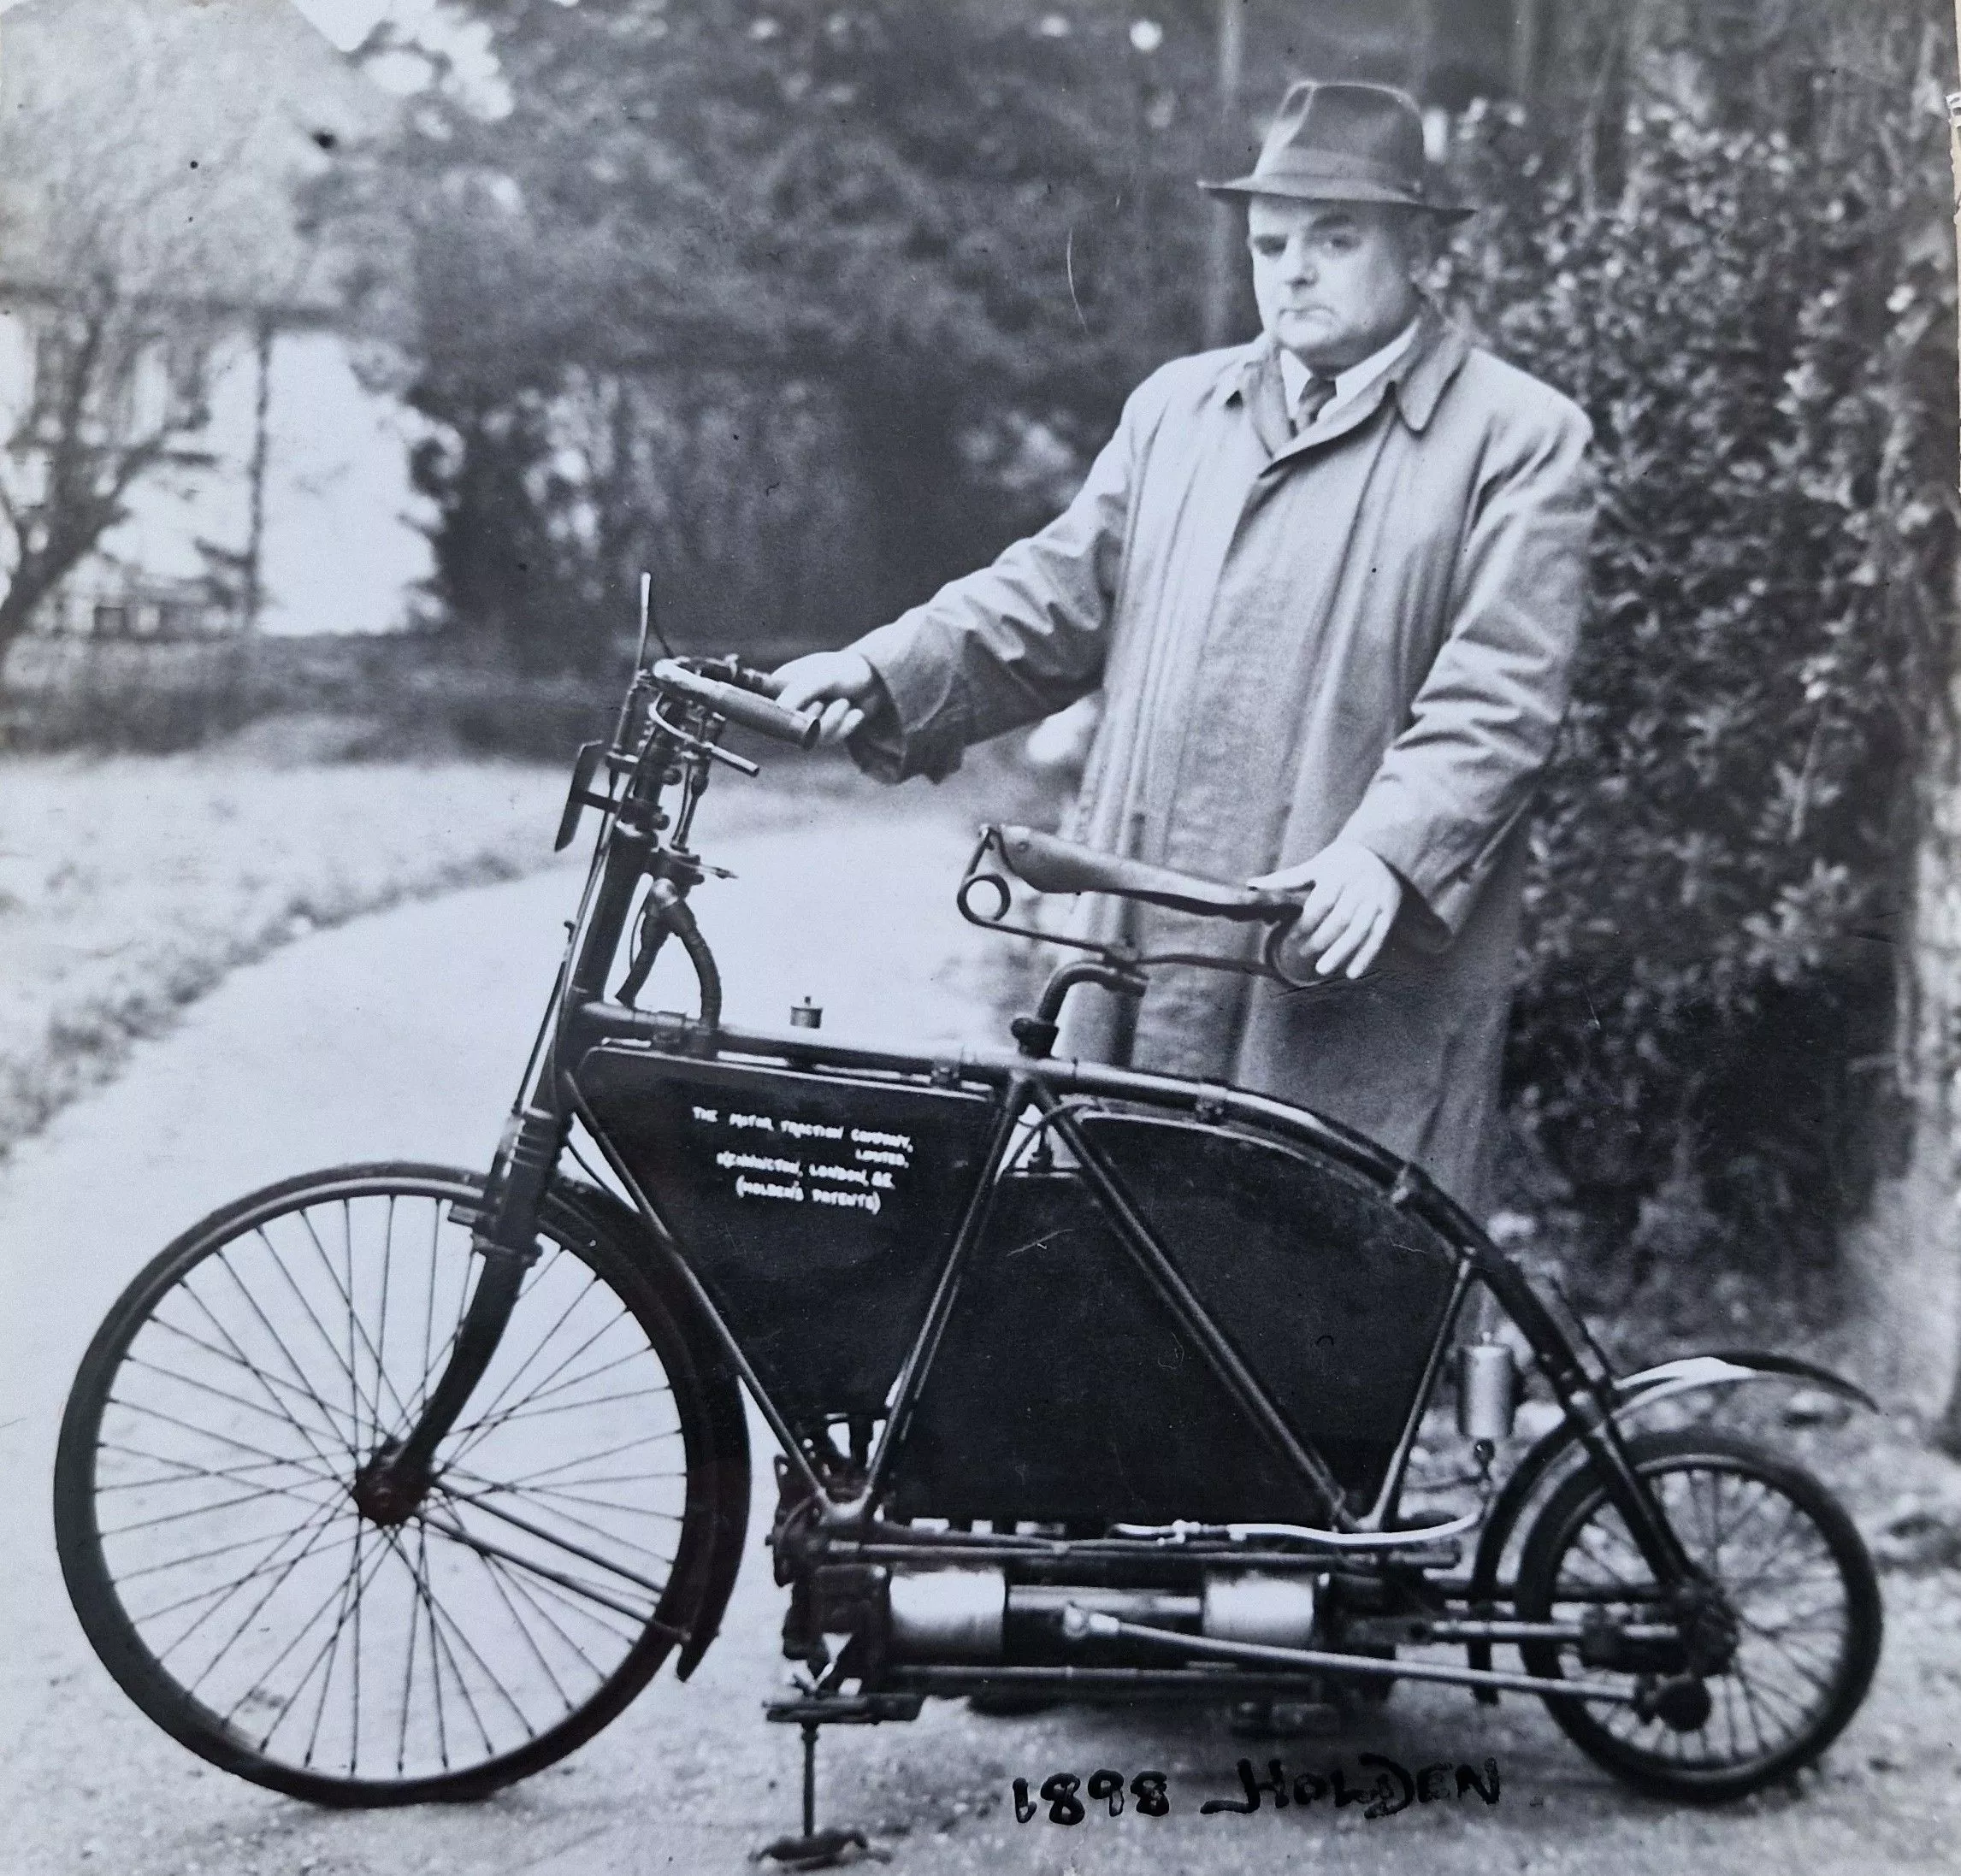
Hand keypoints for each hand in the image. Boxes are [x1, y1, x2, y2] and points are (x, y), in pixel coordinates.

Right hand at [766, 650, 879, 745]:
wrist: (877, 680)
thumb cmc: (845, 670)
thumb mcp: (822, 677)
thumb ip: (800, 691)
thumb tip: (780, 709)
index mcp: (783, 683)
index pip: (767, 706)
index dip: (780, 715)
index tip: (795, 715)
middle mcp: (792, 702)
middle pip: (792, 726)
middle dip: (816, 716)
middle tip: (827, 700)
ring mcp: (809, 717)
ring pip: (813, 736)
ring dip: (834, 720)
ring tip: (845, 702)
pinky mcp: (825, 730)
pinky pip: (829, 739)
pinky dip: (845, 727)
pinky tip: (856, 712)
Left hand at [1250, 840, 1403, 980]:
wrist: (1382, 851)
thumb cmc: (1341, 860)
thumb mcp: (1316, 864)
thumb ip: (1287, 879)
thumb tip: (1252, 885)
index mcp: (1338, 874)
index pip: (1322, 902)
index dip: (1307, 922)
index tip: (1292, 936)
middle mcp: (1359, 887)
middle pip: (1340, 919)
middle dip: (1320, 940)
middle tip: (1301, 953)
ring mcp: (1375, 900)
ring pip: (1359, 931)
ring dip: (1340, 953)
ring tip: (1322, 970)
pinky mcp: (1388, 911)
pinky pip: (1378, 937)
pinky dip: (1365, 957)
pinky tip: (1351, 974)